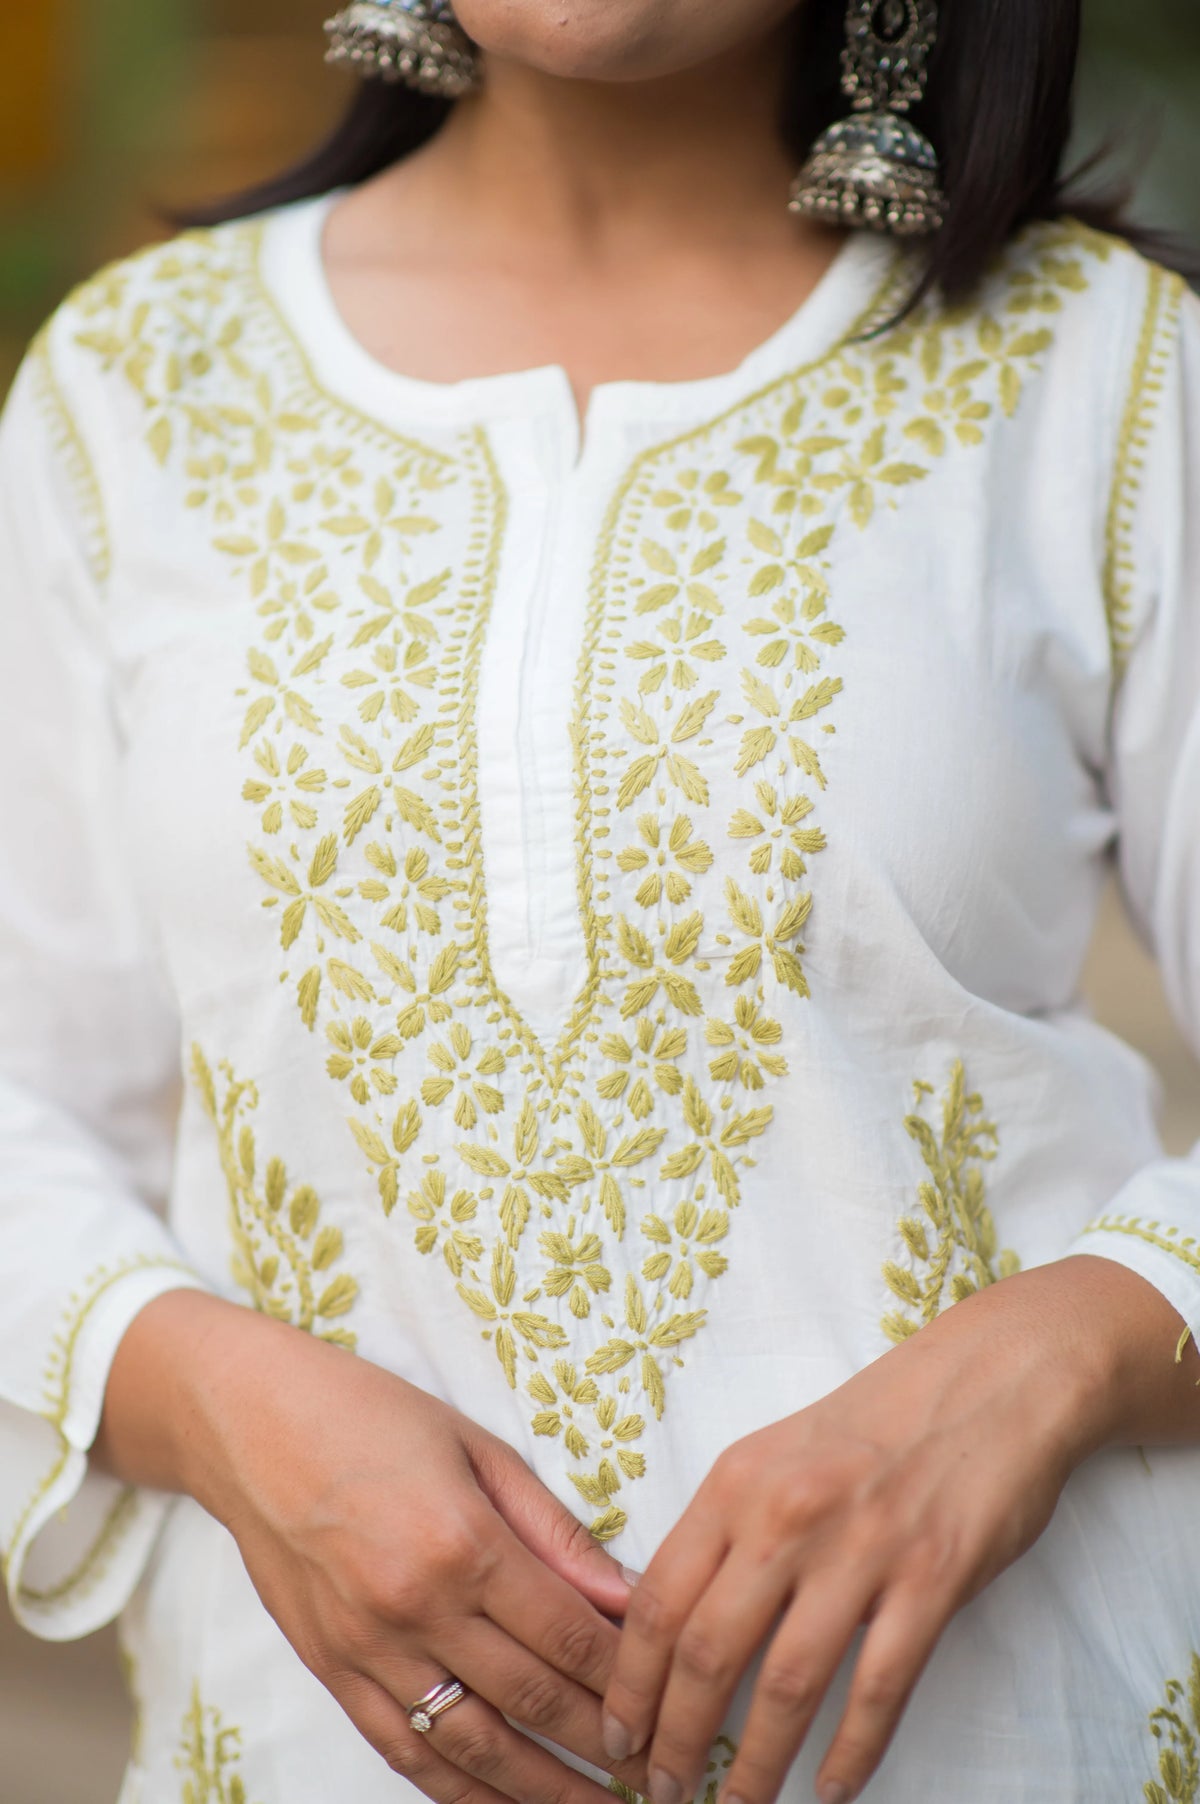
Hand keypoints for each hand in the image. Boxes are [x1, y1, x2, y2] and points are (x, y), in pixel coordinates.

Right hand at [99, 1291, 649, 1803]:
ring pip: (471, 1748)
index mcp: (463, 1542)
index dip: (626, 1679)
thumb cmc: (371, 1415)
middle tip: (658, 1773)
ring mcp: (368, 1650)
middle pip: (532, 1699)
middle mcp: (416, 1608)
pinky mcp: (333, 1671)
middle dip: (602, 1746)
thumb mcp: (477, 1448)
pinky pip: (403, 1751)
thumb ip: (553, 1530)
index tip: (671, 1704)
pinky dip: (457, 1792)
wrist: (250, 1425)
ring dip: (540, 1792)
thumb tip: (624, 1594)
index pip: (568, 1635)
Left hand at [600, 1257, 1162, 1803]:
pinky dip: (852, 1752)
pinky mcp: (932, 1579)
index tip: (617, 1737)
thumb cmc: (876, 1422)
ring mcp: (861, 1549)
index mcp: (736, 1483)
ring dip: (756, 1765)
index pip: (658, 1601)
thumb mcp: (776, 1452)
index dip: (630, 1683)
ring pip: (787, 1684)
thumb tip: (671, 1625)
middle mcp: (786, 1515)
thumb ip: (727, 1529)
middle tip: (662, 1792)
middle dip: (677, 1738)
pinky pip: (880, 1687)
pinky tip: (831, 1790)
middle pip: (708, 1652)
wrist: (989, 1380)